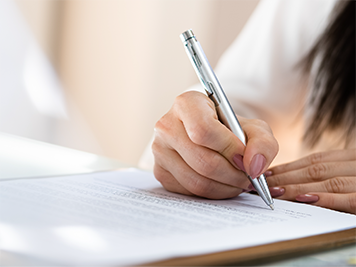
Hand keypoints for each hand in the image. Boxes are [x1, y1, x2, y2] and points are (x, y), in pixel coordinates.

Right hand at [152, 91, 277, 198]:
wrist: (210, 138)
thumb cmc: (231, 130)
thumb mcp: (254, 128)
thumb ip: (263, 143)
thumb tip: (253, 167)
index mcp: (186, 104)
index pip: (204, 130)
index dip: (229, 149)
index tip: (245, 159)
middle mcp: (166, 125)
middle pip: (202, 161)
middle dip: (233, 175)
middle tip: (248, 179)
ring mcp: (160, 151)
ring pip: (196, 181)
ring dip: (225, 188)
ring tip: (239, 183)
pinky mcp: (160, 172)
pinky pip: (189, 192)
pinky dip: (212, 193)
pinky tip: (223, 185)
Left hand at [267, 149, 355, 213]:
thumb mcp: (351, 174)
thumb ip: (330, 175)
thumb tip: (296, 183)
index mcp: (353, 158)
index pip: (316, 160)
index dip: (289, 167)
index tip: (268, 174)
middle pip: (316, 171)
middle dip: (286, 178)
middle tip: (264, 185)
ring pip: (328, 183)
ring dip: (298, 188)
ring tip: (275, 192)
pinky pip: (348, 199)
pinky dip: (325, 199)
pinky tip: (304, 199)